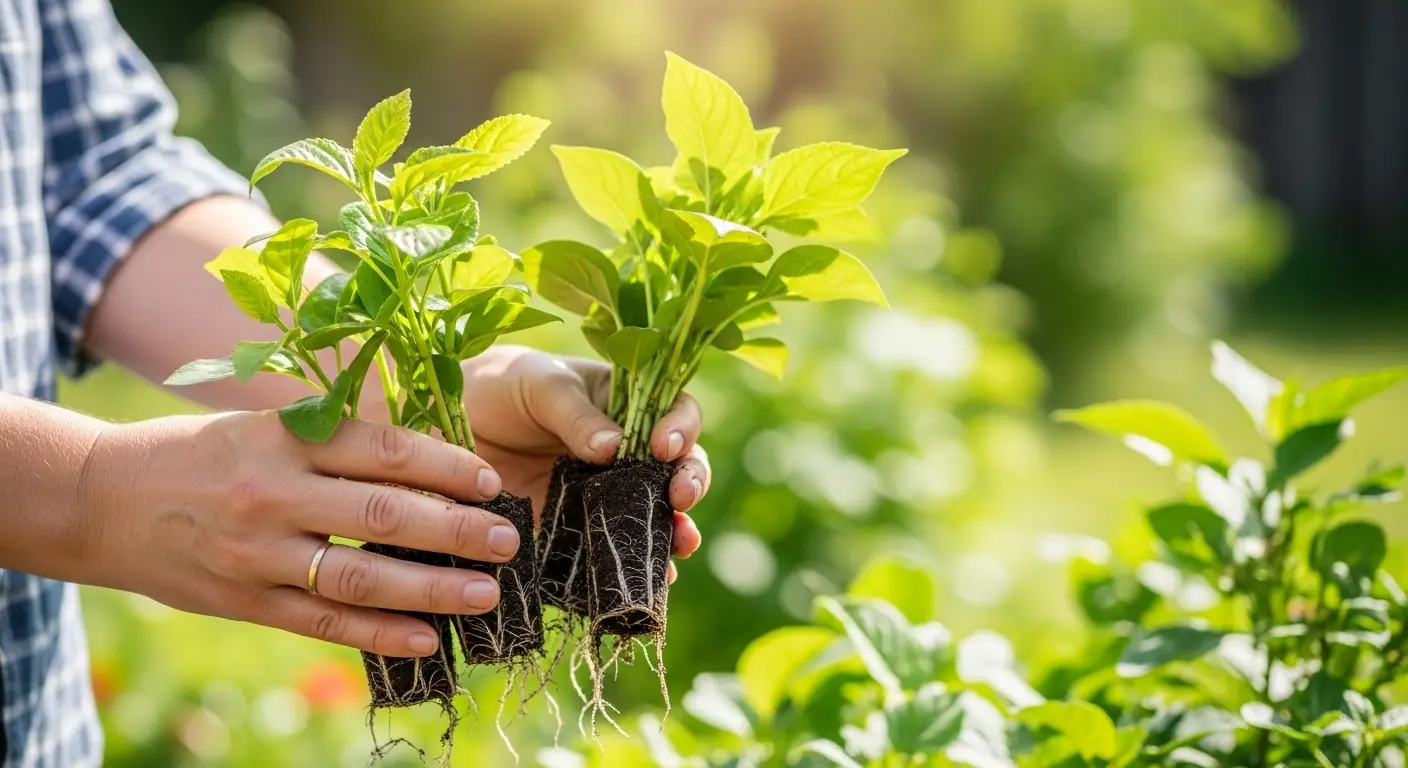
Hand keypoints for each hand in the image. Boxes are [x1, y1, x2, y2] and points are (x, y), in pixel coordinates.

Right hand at [78, 411, 520, 657]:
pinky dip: (379, 635)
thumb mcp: (265, 425)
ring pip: (359, 578)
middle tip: (508, 538)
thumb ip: (335, 439)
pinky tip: (427, 640)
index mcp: (284, 437)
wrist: (102, 498)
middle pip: (382, 515)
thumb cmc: (202, 452)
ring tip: (486, 592)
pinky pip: (323, 624)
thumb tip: (429, 455)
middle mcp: (272, 493)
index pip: (382, 449)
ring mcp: (257, 554)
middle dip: (454, 530)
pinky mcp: (245, 602)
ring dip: (432, 589)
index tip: (489, 480)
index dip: (444, 464)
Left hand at [462, 345, 707, 579]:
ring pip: (657, 515)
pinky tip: (646, 578)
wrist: (454, 424)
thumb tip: (615, 449)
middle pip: (680, 468)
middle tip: (680, 497)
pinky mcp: (578, 530)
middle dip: (690, 483)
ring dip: (676, 532)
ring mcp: (607, 495)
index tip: (663, 447)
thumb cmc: (507, 386)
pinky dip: (633, 567)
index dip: (681, 430)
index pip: (676, 414)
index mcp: (628, 405)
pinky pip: (613, 552)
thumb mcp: (542, 386)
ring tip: (680, 544)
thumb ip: (576, 415)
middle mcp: (629, 453)